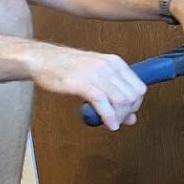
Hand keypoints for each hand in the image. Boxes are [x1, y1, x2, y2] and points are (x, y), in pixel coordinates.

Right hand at [26, 43, 146, 130]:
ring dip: (119, 117)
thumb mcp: (96, 77)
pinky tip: (109, 124)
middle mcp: (109, 66)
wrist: (43, 59)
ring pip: (121, 100)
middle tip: (117, 120)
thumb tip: (131, 117)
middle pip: (132, 96)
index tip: (126, 113)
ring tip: (112, 123)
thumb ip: (114, 94)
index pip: (139, 88)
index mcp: (115, 62)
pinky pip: (103, 103)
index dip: (136, 105)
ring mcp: (96, 73)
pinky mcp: (82, 83)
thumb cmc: (68, 68)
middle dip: (128, 113)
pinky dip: (109, 117)